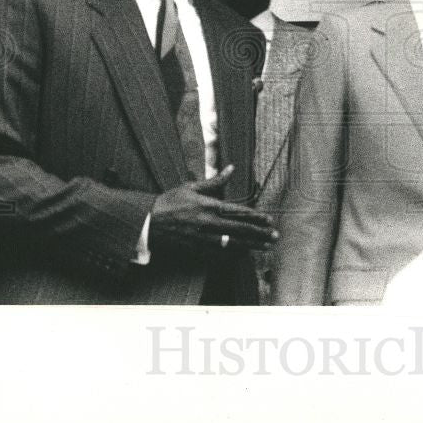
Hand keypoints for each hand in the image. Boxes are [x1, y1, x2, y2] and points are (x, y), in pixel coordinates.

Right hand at [148, 165, 278, 255]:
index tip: (269, 219)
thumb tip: (232, 168)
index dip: (256, 217)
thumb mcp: (191, 186)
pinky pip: (219, 254)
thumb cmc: (169, 202)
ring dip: (251, 245)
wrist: (148, 222)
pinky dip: (233, 254)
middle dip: (259, 233)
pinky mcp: (197, 249)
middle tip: (274, 236)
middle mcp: (209, 223)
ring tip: (265, 247)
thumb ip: (215, 181)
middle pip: (240, 230)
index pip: (238, 212)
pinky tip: (244, 254)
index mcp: (209, 206)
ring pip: (233, 244)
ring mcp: (204, 238)